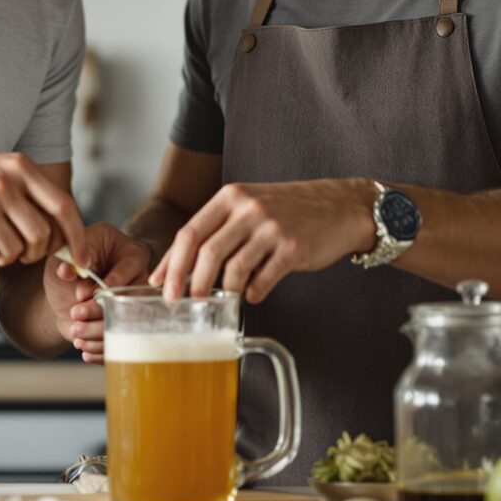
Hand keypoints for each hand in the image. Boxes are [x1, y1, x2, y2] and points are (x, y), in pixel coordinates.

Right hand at [0, 152, 84, 266]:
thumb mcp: (1, 170)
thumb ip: (32, 193)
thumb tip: (67, 233)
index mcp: (20, 167)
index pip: (63, 206)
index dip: (76, 236)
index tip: (81, 256)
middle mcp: (5, 184)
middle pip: (41, 235)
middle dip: (36, 252)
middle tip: (23, 252)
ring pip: (15, 250)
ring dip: (7, 255)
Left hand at [44, 223, 150, 362]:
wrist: (67, 291)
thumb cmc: (72, 264)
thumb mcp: (66, 256)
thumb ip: (67, 260)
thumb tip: (66, 270)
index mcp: (131, 255)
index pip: (126, 271)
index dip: (104, 285)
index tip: (79, 293)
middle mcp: (139, 282)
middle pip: (127, 301)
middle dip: (98, 310)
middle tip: (75, 313)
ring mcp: (135, 306)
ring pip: (125, 325)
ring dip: (97, 331)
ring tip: (75, 331)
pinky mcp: (127, 327)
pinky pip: (122, 342)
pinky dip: (100, 348)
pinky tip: (82, 346)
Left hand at [148, 179, 371, 302]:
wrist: (340, 206)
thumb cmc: (288, 211)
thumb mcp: (249, 207)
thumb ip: (219, 230)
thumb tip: (183, 268)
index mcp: (230, 197)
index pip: (189, 232)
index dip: (171, 263)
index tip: (161, 286)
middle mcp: (248, 208)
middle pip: (206, 251)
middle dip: (190, 283)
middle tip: (186, 304)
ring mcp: (272, 227)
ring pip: (234, 268)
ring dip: (224, 291)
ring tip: (223, 301)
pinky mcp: (293, 247)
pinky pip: (264, 279)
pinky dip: (255, 293)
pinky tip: (254, 296)